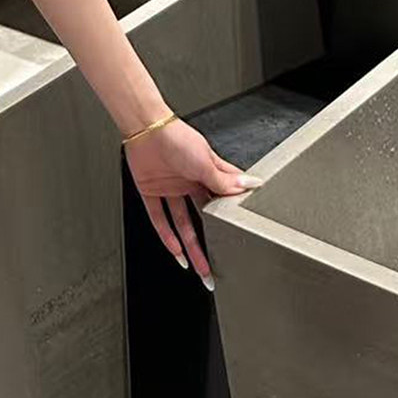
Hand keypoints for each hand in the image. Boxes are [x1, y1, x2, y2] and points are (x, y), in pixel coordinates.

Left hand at [122, 117, 260, 289]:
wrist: (145, 128)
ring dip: (191, 247)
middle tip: (221, 263)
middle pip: (204, 218)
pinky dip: (167, 237)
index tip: (243, 233)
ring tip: (202, 269)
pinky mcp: (151, 191)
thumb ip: (225, 180)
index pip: (225, 198)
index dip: (232, 215)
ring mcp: (171, 188)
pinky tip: (176, 253)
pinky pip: (160, 219)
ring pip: (183, 224)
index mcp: (208, 172)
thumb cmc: (176, 136)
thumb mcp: (206, 161)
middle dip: (213, 240)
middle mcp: (190, 182)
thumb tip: (252, 184)